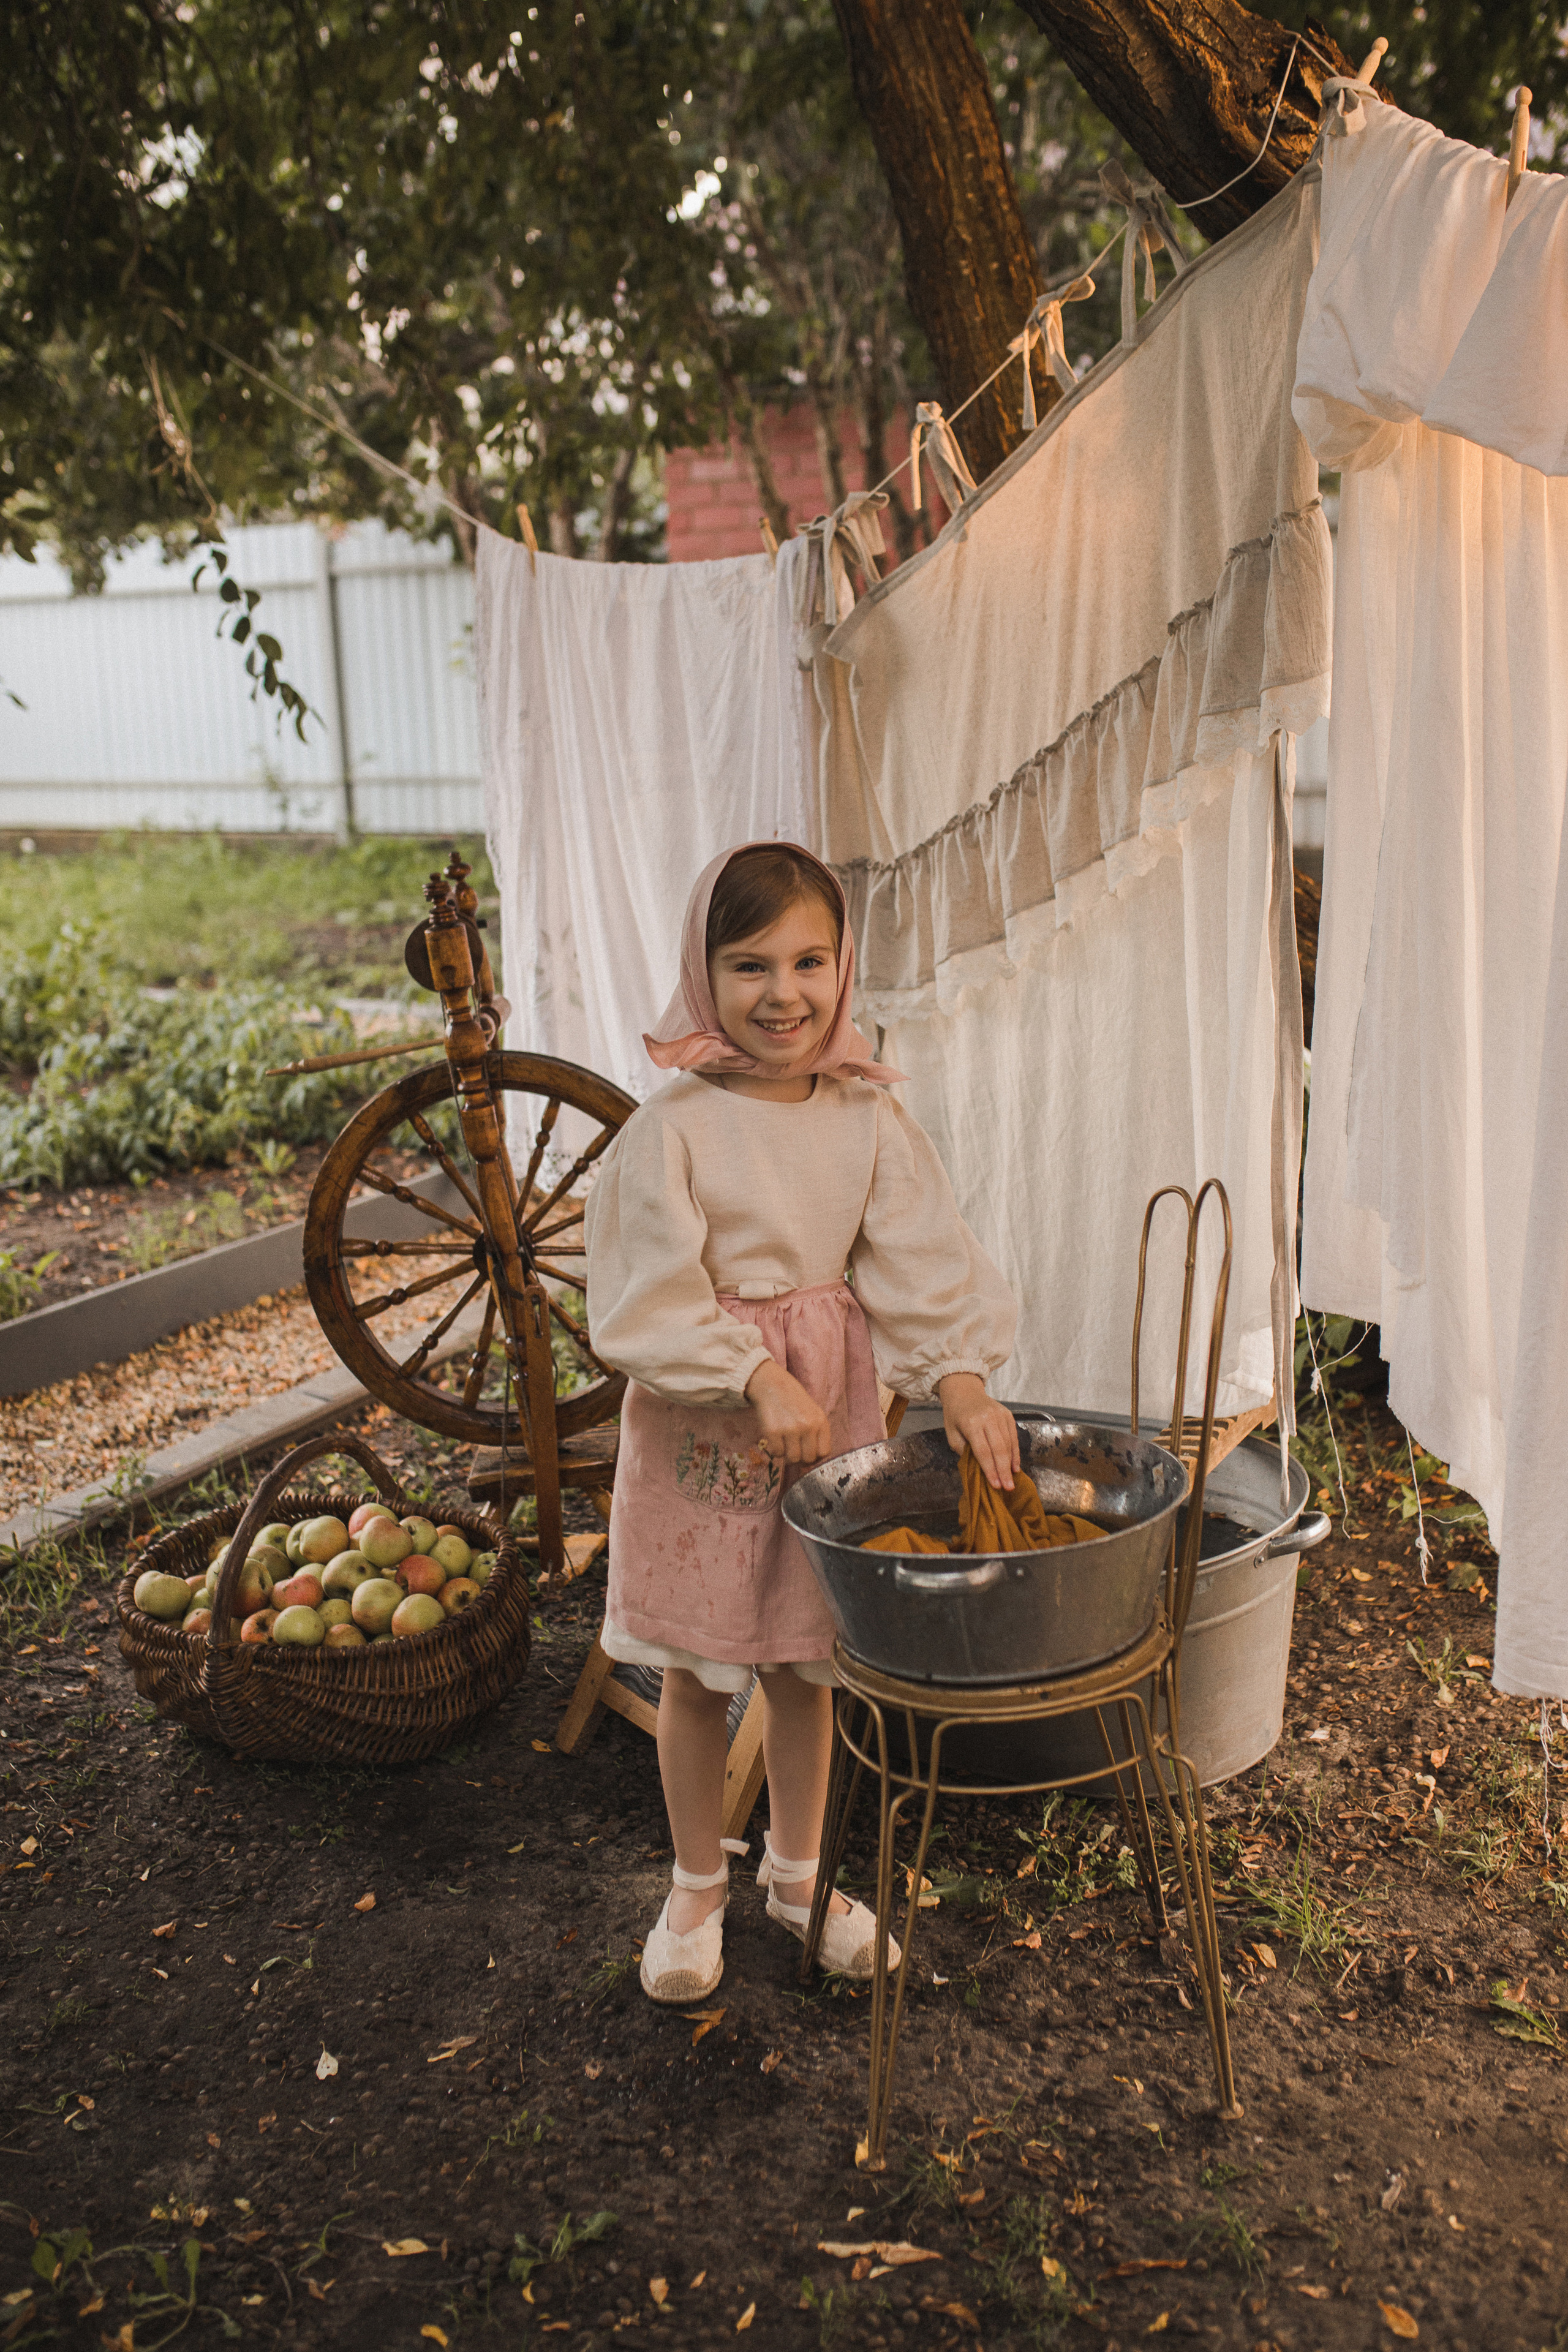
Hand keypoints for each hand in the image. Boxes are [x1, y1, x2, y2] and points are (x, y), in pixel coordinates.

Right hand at [745, 1357, 832, 1465]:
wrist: (772, 1384)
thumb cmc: (793, 1401)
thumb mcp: (813, 1412)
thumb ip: (817, 1434)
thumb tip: (812, 1461)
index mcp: (820, 1421)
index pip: (824, 1453)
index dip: (815, 1457)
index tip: (807, 1453)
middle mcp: (808, 1426)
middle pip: (808, 1459)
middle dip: (800, 1459)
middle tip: (793, 1451)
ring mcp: (790, 1429)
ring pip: (792, 1459)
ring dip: (787, 1456)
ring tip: (784, 1445)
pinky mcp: (773, 1431)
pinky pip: (777, 1453)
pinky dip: (775, 1450)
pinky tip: (775, 1439)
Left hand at [938, 1373, 1018, 1490]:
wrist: (964, 1391)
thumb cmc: (955, 1415)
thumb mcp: (951, 1433)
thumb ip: (964, 1451)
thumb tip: (978, 1468)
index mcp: (971, 1423)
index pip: (983, 1451)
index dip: (990, 1470)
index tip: (995, 1485)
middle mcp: (988, 1418)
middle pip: (999, 1449)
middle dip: (1003, 1471)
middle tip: (1008, 1487)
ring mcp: (1000, 1415)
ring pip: (1009, 1444)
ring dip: (1010, 1464)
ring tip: (1011, 1480)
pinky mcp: (1008, 1415)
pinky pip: (1014, 1437)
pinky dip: (1015, 1453)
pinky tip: (1014, 1466)